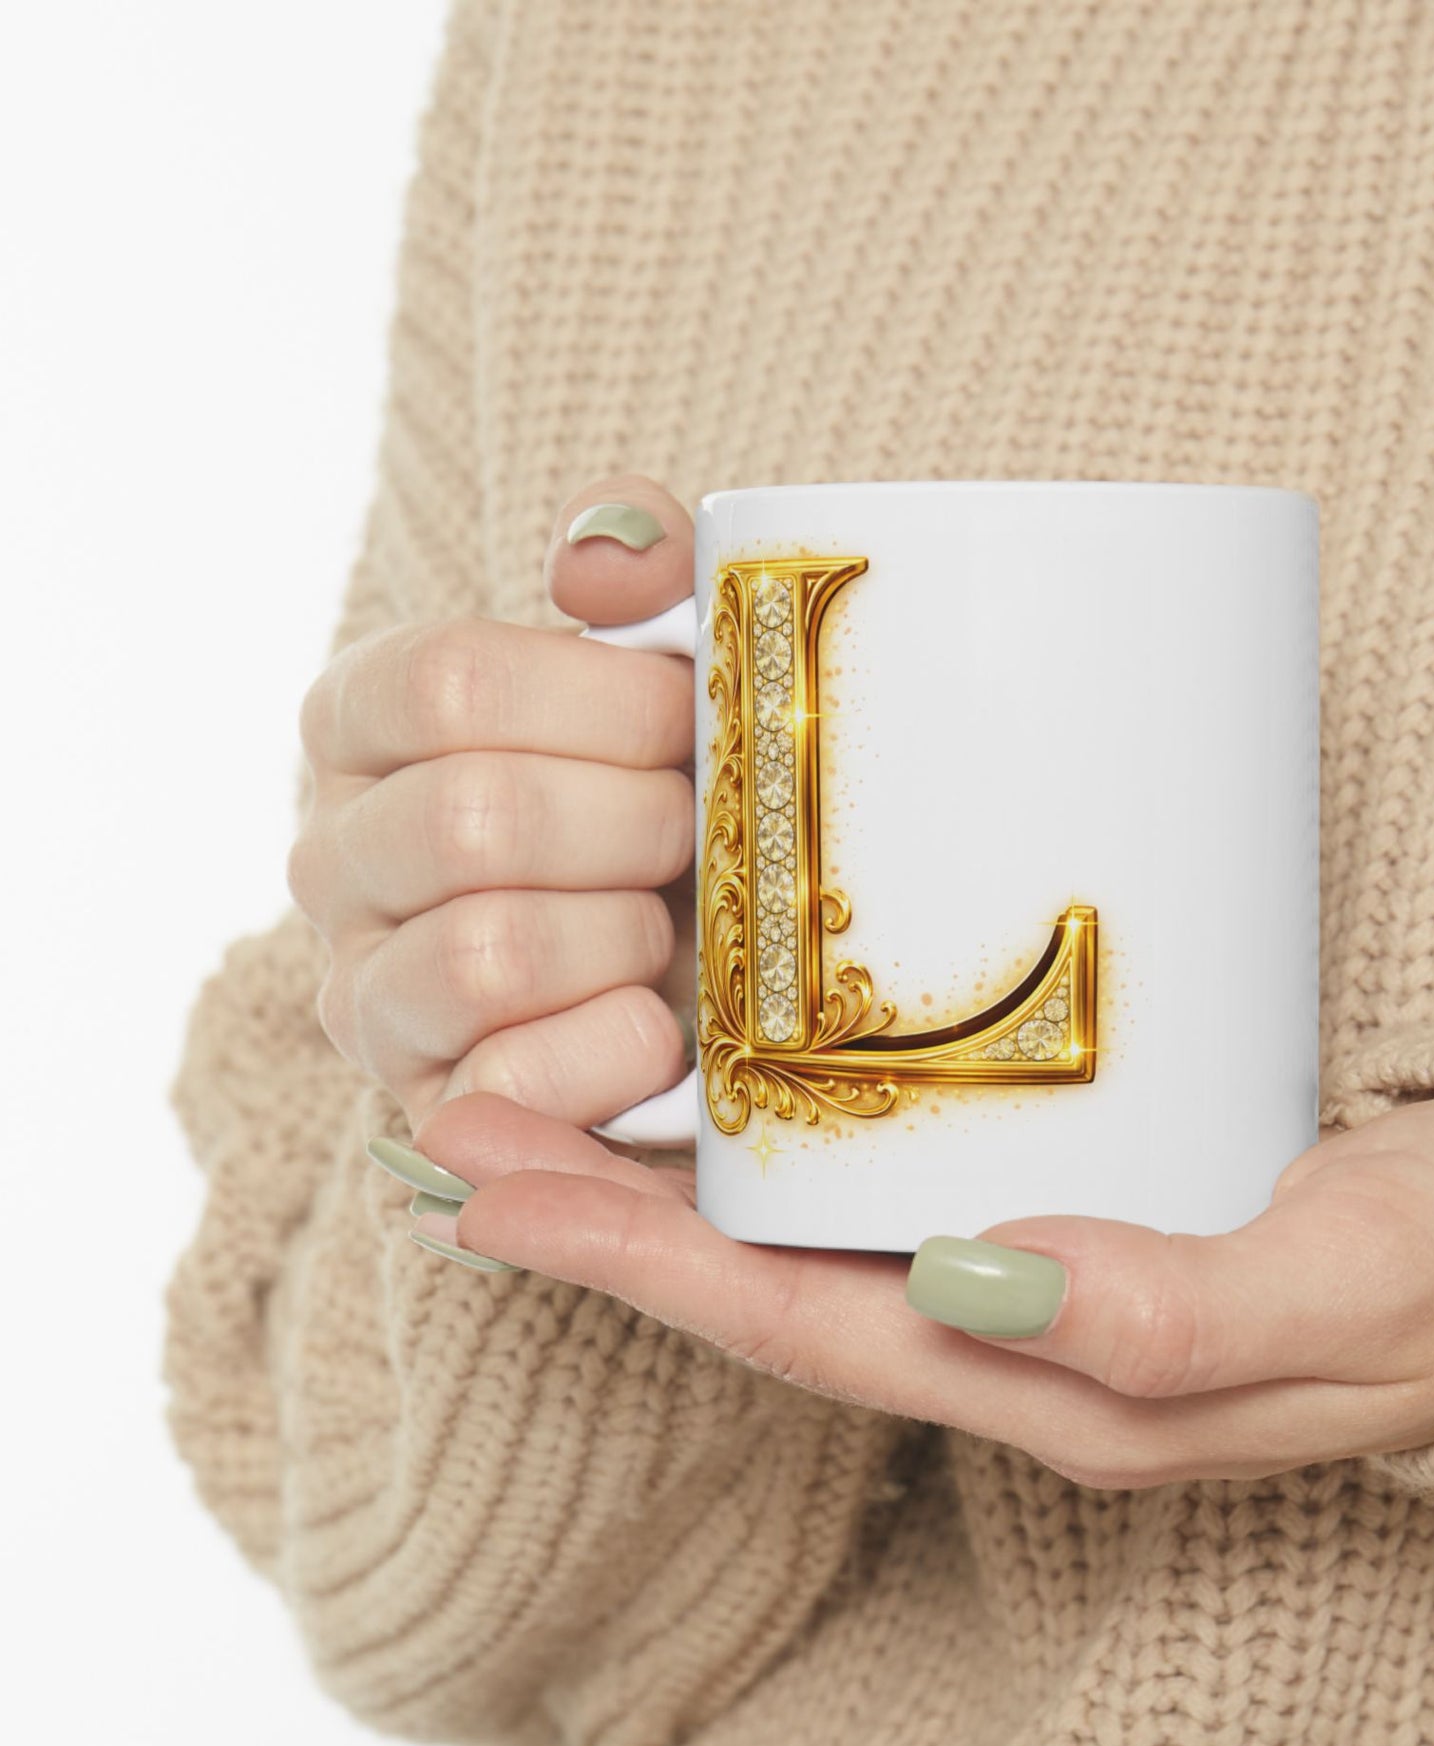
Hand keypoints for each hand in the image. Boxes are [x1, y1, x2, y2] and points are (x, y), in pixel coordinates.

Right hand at [289, 475, 697, 1131]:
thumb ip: (640, 569)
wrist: (710, 962)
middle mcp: (332, 856)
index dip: (603, 703)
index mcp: (364, 721)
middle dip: (635, 826)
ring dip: (626, 936)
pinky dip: (619, 1048)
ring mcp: (366, 994)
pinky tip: (662, 1023)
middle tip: (697, 833)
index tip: (687, 721)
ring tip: (671, 927)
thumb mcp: (668, 663)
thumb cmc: (674, 793)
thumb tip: (600, 558)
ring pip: (487, 953)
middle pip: (474, 820)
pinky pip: (513, 1083)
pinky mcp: (429, 1108)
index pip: (447, 682)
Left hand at [395, 1088, 1433, 1487]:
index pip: (805, 1328)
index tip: (490, 1183)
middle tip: (457, 1118)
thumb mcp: (1352, 1285)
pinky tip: (743, 1065)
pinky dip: (795, 1130)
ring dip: (677, 1170)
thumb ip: (1176, 1309)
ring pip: (822, 1233)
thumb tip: (978, 1285)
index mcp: (1065, 1382)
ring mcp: (1051, 1270)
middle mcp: (1029, 1337)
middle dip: (608, 1215)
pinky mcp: (1090, 1190)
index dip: (639, 1264)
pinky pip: (903, 1178)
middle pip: (774, 1283)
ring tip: (547, 1083)